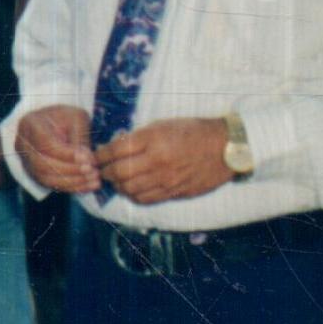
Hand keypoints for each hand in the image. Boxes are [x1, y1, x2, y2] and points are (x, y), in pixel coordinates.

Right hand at [14, 106, 98, 194]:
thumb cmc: (67, 117)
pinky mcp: (35, 174)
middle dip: (70, 170)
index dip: (67, 154)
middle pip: (42, 164)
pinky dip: (71, 187)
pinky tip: (88, 185)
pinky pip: (51, 185)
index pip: (45, 143)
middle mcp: (23, 144)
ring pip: (46, 178)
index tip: (88, 158)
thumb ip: (80, 138)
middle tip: (92, 170)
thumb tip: (87, 161)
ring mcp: (26, 161)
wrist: (56, 123)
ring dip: (72, 181)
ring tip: (94, 180)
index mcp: (30, 123)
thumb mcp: (76, 118)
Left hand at [94, 117, 233, 204]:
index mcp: (154, 139)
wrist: (226, 148)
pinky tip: (132, 189)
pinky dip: (133, 195)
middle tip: (101, 169)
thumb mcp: (164, 124)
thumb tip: (117, 147)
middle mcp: (157, 161)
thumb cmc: (194, 131)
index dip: (101, 155)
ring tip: (116, 180)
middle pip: (119, 173)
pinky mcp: (173, 192)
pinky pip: (146, 199)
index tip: (97, 155)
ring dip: (118, 185)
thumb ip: (140, 137)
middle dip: (105, 172)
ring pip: (130, 189)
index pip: (116, 150)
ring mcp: (166, 179)